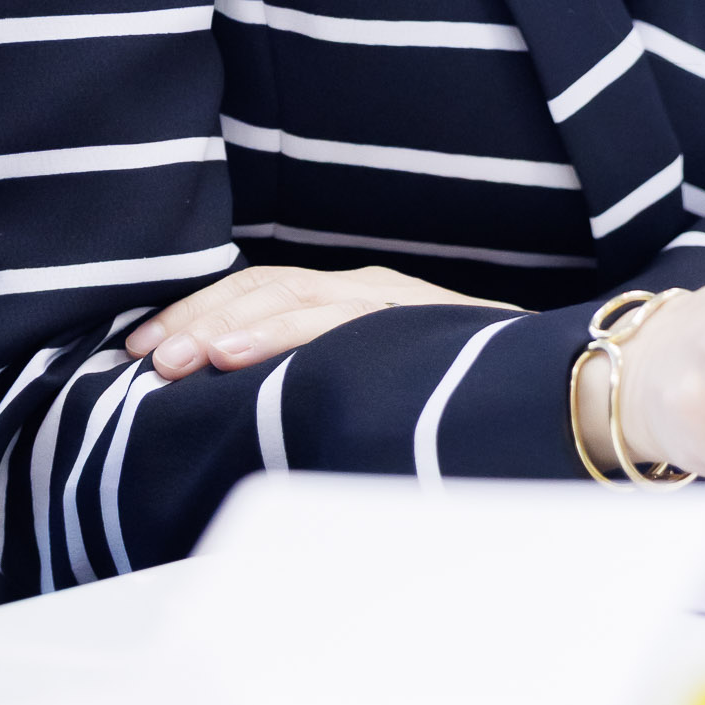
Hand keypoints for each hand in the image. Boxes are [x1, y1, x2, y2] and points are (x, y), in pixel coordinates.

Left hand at [127, 263, 513, 378]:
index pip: (259, 294)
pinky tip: (230, 356)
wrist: (566, 384)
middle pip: (260, 289)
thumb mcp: (382, 386)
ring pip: (286, 297)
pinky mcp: (409, 319)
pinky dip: (273, 334)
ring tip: (171, 357)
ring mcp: (388, 300)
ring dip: (220, 326)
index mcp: (353, 301)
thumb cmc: (469, 398)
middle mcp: (366, 290)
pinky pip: (331, 320)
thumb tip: (252, 416)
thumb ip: (328, 385)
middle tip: (139, 357)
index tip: (139, 351)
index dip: (196, 314)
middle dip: (192, 319)